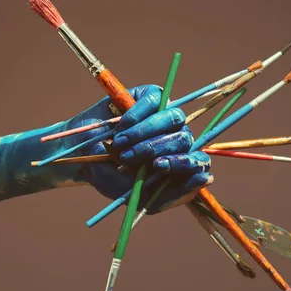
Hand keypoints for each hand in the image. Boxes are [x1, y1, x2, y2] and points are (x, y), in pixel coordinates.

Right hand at [67, 84, 212, 212]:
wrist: (82, 153)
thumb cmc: (111, 175)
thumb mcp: (138, 195)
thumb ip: (172, 194)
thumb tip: (208, 177)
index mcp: (180, 162)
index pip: (200, 161)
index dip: (185, 163)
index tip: (159, 167)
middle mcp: (178, 137)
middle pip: (186, 139)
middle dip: (154, 149)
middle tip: (128, 158)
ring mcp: (167, 114)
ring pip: (175, 118)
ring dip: (144, 133)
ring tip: (119, 144)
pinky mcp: (152, 96)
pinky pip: (155, 101)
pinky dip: (136, 116)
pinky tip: (119, 127)